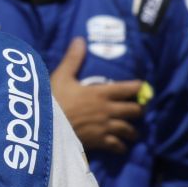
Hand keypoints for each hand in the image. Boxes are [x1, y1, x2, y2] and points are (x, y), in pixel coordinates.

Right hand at [51, 37, 141, 154]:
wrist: (45, 125)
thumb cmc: (53, 99)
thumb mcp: (61, 76)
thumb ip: (73, 59)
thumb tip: (79, 39)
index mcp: (101, 93)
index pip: (128, 89)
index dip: (138, 87)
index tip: (142, 87)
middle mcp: (108, 110)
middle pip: (134, 110)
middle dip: (138, 110)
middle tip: (138, 110)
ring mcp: (105, 127)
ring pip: (128, 129)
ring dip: (132, 130)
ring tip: (133, 132)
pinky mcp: (99, 141)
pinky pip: (116, 145)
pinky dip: (120, 146)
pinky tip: (120, 147)